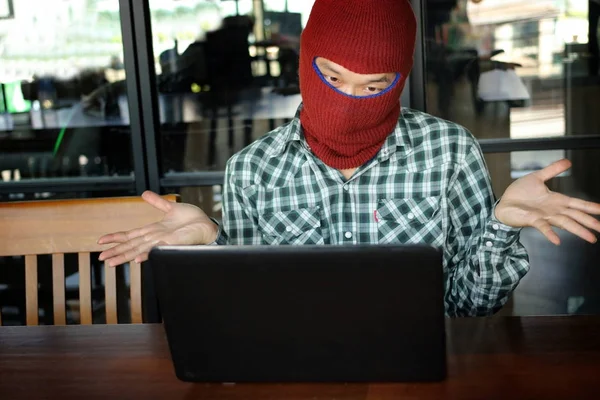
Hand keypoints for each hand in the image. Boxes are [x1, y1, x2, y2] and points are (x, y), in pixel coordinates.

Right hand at [98, 191, 217, 266]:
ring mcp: (164, 242)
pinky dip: (148, 253)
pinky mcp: (174, 243)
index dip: (116, 238)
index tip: (101, 241)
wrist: (208, 226)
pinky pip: (159, 249)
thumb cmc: (192, 220)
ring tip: (112, 262)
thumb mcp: (171, 208)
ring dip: (126, 256)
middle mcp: (156, 238)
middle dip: (116, 252)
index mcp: (153, 231)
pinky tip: (138, 259)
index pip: (130, 235)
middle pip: (131, 245)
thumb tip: (144, 194)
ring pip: (140, 250)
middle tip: (101, 258)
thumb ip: (157, 202)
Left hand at [495, 159, 599, 244]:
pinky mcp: (532, 220)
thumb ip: (552, 170)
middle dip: (590, 221)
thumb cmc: (519, 194)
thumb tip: (568, 162)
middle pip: (576, 216)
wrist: (502, 204)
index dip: (591, 207)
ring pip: (565, 223)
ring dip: (578, 230)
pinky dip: (550, 233)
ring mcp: (544, 216)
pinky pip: (543, 227)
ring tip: (591, 238)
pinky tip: (557, 240)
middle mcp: (553, 210)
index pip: (578, 204)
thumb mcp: (537, 177)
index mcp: (557, 200)